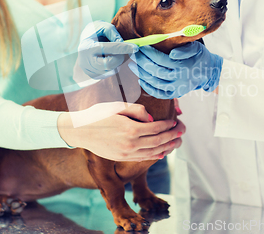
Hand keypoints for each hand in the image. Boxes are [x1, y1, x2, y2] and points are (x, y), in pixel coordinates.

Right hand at [57, 102, 184, 161]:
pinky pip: (143, 158)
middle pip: (159, 141)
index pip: (157, 128)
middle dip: (173, 136)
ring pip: (153, 151)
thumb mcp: (117, 106)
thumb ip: (136, 110)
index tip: (176, 122)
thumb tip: (151, 118)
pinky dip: (156, 155)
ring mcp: (126, 153)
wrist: (80, 131)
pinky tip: (163, 152)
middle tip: (182, 131)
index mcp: (130, 128)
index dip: (169, 125)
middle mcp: (130, 143)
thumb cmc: (98, 115)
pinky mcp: (122, 158)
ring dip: (168, 147)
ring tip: (177, 142)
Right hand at [78, 21, 138, 78]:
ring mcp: (88, 70)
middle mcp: (85, 61)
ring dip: (118, 60)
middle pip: (109, 64)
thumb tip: (123, 43)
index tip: (135, 47)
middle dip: (121, 57)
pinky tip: (111, 58)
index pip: (108, 48)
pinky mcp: (93, 75)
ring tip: (116, 52)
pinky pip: (109, 73)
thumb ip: (113, 33)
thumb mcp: (103, 26)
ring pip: (111, 69)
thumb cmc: (95, 32)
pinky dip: (114, 66)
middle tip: (127, 50)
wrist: (84, 43)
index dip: (123, 48)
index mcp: (86, 47)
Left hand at [128, 41, 222, 98]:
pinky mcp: (175, 94)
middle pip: (155, 71)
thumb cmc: (199, 57)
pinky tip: (140, 80)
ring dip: (141, 74)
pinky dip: (148, 88)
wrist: (208, 72)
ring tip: (132, 65)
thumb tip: (172, 54)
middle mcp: (179, 79)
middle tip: (134, 54)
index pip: (161, 59)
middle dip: (142, 62)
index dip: (149, 53)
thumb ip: (185, 50)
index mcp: (183, 66)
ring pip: (155, 82)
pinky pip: (159, 94)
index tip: (140, 46)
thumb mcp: (196, 48)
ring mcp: (176, 88)